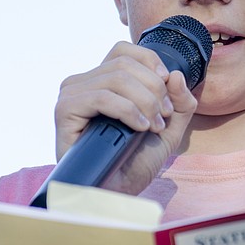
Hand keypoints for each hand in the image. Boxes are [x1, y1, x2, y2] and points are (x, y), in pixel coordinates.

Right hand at [54, 41, 197, 194]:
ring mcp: (71, 95)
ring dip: (145, 101)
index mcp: (102, 81)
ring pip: (116, 78)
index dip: (150, 62)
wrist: (116, 194)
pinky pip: (101, 97)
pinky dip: (128, 110)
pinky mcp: (64, 111)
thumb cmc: (136, 162)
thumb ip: (180, 101)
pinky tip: (139, 127)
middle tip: (164, 115)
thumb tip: (176, 74)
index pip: (123, 50)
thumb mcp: (169, 128)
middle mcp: (83, 83)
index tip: (168, 86)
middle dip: (154, 88)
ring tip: (153, 125)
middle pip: (125, 64)